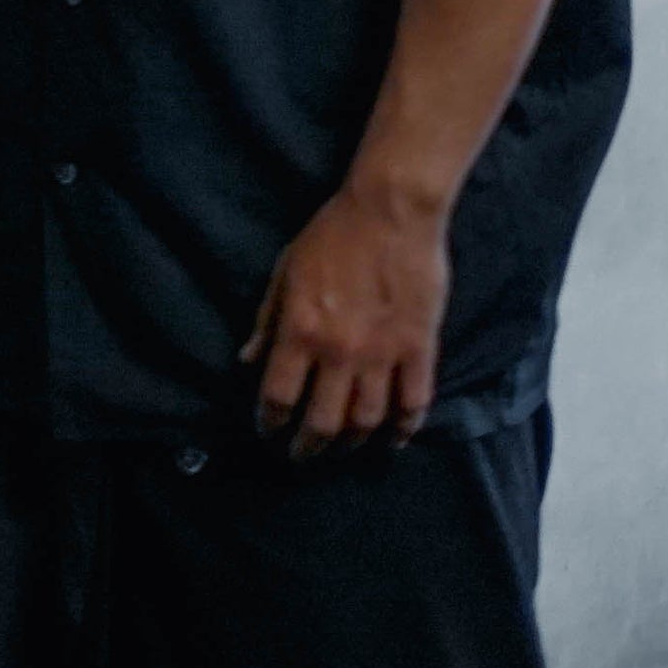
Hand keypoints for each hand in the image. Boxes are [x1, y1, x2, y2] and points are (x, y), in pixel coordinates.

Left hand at [244, 177, 449, 455]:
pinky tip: (393, 439)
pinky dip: (404, 428)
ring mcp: (383, 354)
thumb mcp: (284, 273)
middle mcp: (339, 352)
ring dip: (351, 443)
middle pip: (322, 421)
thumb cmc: (331, 237)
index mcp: (300, 332)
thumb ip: (266, 322)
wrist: (390, 212)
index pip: (278, 397)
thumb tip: (247, 362)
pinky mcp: (419, 348)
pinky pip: (413, 402)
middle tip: (302, 455)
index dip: (270, 423)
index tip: (269, 432)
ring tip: (342, 448)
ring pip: (367, 421)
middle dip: (308, 447)